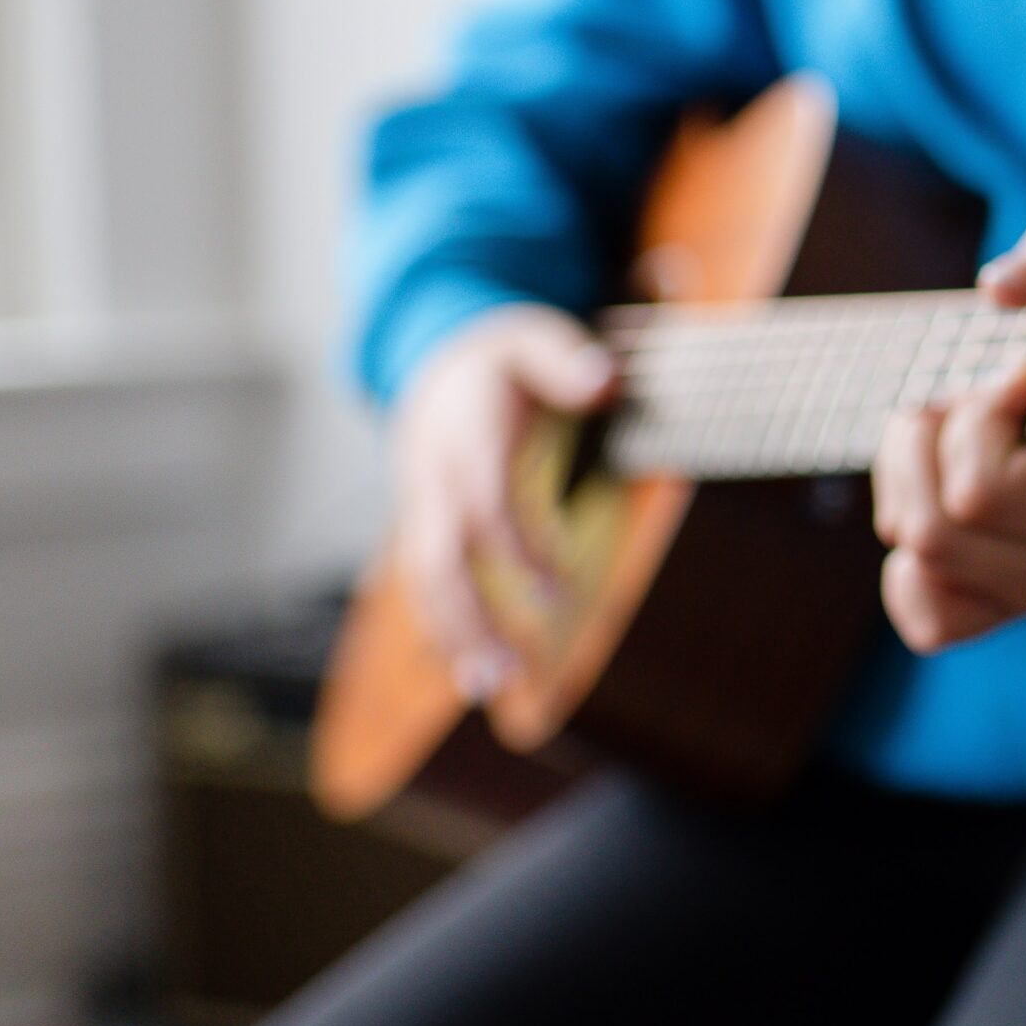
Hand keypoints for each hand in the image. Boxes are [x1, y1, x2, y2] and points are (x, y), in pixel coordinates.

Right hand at [390, 304, 615, 697]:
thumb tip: (604, 382)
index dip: (517, 550)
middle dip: (468, 615)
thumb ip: (565, 360)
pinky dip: (442, 626)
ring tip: (489, 688)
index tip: (556, 594)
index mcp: (462, 434)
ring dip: (452, 635)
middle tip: (504, 673)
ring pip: (425, 581)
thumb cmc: (500, 358)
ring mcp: (420, 507)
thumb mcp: (532, 337)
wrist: (433, 359)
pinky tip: (468, 670)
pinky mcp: (422, 528)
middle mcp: (432, 478)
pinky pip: (426, 584)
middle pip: (440, 559)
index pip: (486, 503)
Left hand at [872, 207, 1025, 651]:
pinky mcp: (1008, 611)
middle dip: (930, 446)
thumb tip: (1001, 290)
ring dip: (911, 484)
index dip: (977, 420)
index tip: (1022, 374)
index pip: (983, 492)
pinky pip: (927, 621)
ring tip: (956, 440)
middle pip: (936, 527)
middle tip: (969, 402)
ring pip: (921, 561)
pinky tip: (940, 506)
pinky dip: (910, 569)